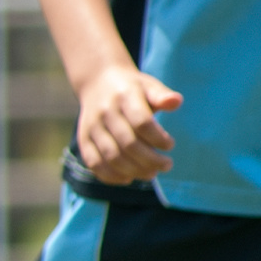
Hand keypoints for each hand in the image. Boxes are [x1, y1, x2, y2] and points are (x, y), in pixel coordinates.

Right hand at [72, 63, 181, 184]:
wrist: (97, 82)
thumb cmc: (132, 88)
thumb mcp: (148, 86)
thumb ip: (162, 96)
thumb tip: (176, 102)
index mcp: (124, 96)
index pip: (142, 122)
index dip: (158, 139)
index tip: (170, 144)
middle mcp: (105, 112)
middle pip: (128, 143)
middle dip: (151, 159)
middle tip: (166, 165)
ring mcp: (91, 127)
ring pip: (112, 157)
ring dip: (134, 171)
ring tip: (151, 174)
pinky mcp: (83, 139)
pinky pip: (94, 163)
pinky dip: (112, 176)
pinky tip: (128, 178)